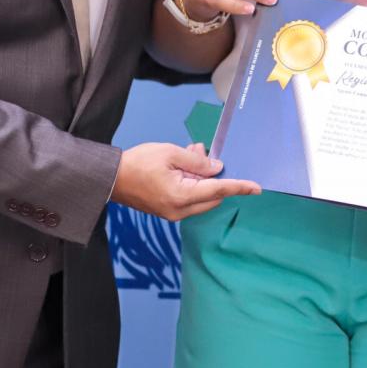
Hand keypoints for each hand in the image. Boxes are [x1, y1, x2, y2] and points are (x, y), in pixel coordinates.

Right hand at [111, 141, 260, 220]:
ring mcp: (173, 214)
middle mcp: (180, 210)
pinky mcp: (167, 211)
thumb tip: (218, 168)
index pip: (219, 190)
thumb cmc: (138, 163)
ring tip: (190, 154)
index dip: (239, 187)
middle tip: (202, 153)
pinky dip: (193, 183)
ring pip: (202, 197)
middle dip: (215, 176)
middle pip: (212, 196)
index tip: (257, 188)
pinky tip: (184, 165)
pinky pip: (190, 199)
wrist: (109, 179)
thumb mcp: (170, 153)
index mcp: (182, 196)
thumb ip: (198, 161)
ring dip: (203, 178)